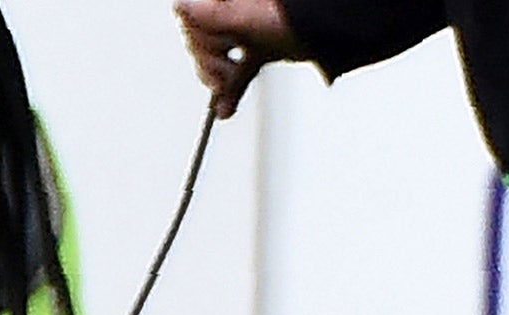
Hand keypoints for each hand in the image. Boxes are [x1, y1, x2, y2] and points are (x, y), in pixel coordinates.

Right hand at [173, 0, 302, 117]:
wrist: (327, 31)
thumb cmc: (294, 19)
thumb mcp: (248, 16)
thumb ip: (212, 15)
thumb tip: (181, 7)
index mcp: (222, 0)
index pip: (187, 17)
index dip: (198, 35)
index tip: (216, 47)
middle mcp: (229, 11)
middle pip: (198, 41)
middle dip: (211, 60)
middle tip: (228, 69)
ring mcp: (242, 33)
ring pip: (215, 60)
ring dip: (219, 80)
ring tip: (227, 89)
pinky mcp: (255, 52)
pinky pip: (235, 73)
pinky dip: (231, 92)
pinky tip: (225, 109)